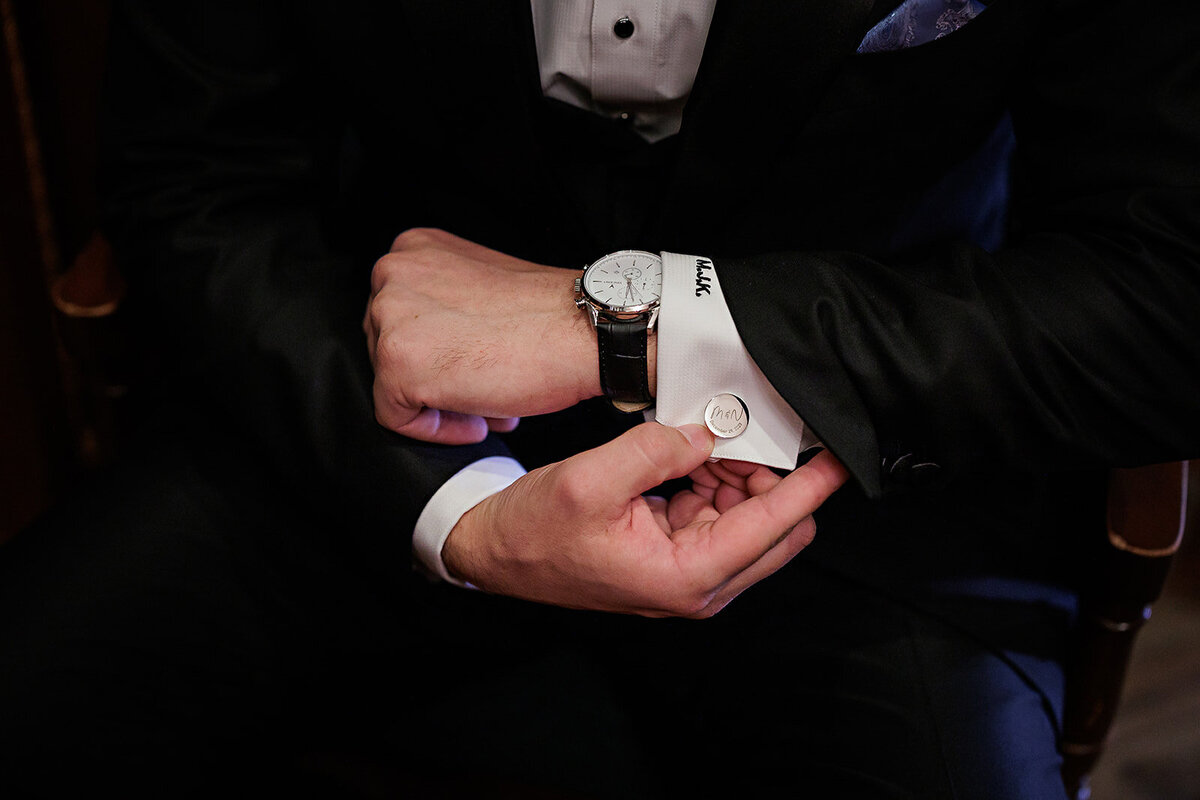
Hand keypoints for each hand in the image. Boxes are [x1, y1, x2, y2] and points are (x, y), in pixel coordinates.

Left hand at [363, 228, 600, 443]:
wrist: (584, 332)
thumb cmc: (548, 316)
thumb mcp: (479, 286)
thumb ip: (444, 304)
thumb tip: (434, 350)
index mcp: (414, 249)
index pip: (398, 317)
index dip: (437, 353)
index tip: (469, 371)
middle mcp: (393, 273)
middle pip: (387, 349)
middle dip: (436, 379)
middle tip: (484, 395)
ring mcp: (390, 317)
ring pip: (392, 383)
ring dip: (440, 404)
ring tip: (489, 407)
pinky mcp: (397, 363)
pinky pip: (397, 417)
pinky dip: (436, 431)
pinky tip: (480, 421)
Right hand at [443, 422, 848, 617]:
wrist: (495, 553)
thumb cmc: (533, 532)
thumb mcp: (588, 481)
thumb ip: (654, 451)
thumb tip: (704, 431)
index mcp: (686, 577)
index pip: (773, 526)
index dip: (810, 487)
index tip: (839, 456)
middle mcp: (698, 585)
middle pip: (776, 530)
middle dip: (771, 478)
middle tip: (747, 431)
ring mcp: (690, 574)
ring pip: (750, 519)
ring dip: (739, 477)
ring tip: (703, 440)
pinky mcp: (677, 558)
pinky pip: (720, 515)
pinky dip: (715, 482)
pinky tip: (690, 457)